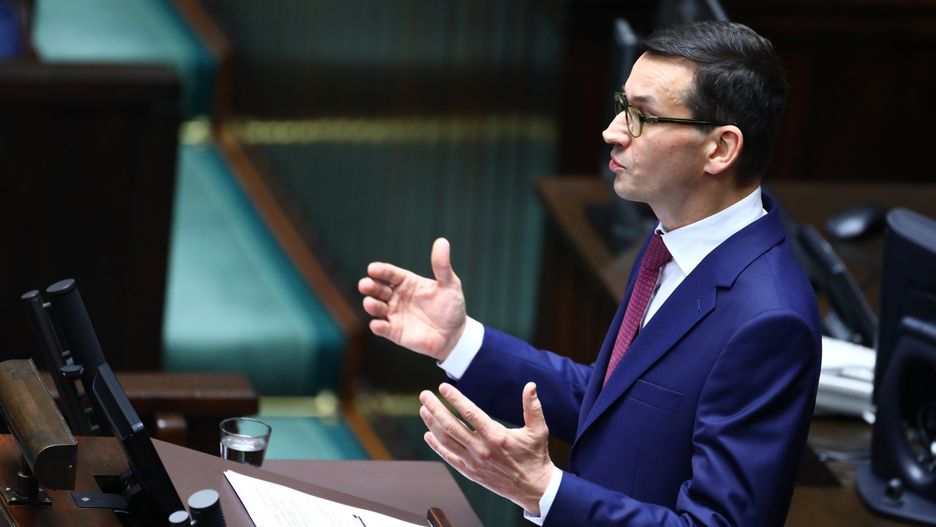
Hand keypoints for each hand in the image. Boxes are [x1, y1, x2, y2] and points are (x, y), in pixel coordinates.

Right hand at [358, 238, 466, 360]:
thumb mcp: (450, 284)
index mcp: (407, 282)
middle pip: (378, 289)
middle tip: (365, 285)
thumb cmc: (451, 306)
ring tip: (369, 303)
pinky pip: (384, 329)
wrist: (455, 334)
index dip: (381, 271)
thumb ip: (442, 266)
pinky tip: (376, 324)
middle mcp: (397, 297)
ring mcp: (395, 315)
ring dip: (371, 305)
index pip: (390, 274)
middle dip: (370, 287)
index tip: (372, 269)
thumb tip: (442, 241)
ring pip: (377, 308)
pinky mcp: (395, 332)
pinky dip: (378, 327)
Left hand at [419, 382, 553, 514]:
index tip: (443, 387)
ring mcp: (473, 462)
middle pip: (451, 426)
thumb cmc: (535, 456)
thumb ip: (533, 407)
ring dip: (432, 424)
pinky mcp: (470, 472)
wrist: (533, 488)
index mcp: (496, 436)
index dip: (455, 399)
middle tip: (424, 395)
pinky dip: (436, 446)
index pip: (470, 413)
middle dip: (435, 409)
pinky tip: (428, 434)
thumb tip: (531, 385)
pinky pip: (448, 457)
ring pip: (446, 441)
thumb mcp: (538, 430)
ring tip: (423, 409)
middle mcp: (481, 449)